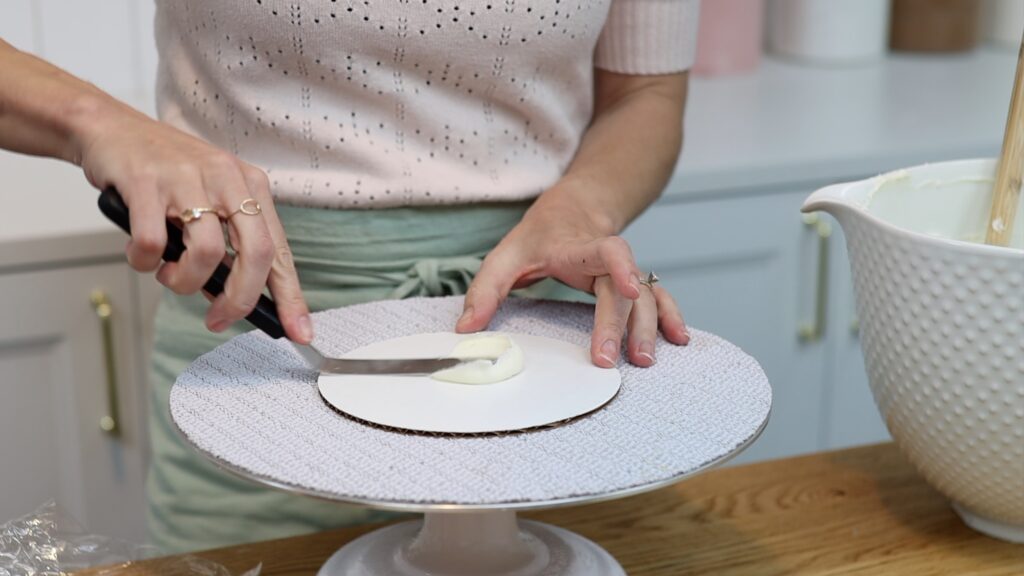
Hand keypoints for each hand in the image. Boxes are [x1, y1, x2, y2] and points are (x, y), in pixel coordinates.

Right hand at [75, 102, 311, 342]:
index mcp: (250, 185)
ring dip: (185, 282)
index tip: (299, 332)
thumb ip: (227, 243)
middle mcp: (226, 178)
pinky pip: (152, 244)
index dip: (290, 296)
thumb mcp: (210, 198)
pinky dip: (144, 262)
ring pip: (206, 254)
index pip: (279, 249)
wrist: (111, 128)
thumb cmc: (165, 173)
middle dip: (240, 299)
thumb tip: (234, 298)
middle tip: (219, 318)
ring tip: (169, 275)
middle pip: (254, 253)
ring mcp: (187, 178)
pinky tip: (141, 255)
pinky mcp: (146, 182)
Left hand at [457, 197, 688, 366]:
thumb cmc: (540, 236)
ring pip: (645, 298)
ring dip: (648, 328)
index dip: (620, 266)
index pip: (607, 250)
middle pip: (623, 289)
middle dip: (619, 324)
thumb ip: (485, 290)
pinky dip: (669, 317)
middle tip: (606, 361)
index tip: (627, 287)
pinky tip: (679, 339)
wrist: (574, 208)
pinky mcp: (632, 285)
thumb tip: (467, 329)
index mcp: (580, 247)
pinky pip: (657, 299)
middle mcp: (608, 259)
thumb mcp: (505, 255)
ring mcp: (625, 273)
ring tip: (644, 360)